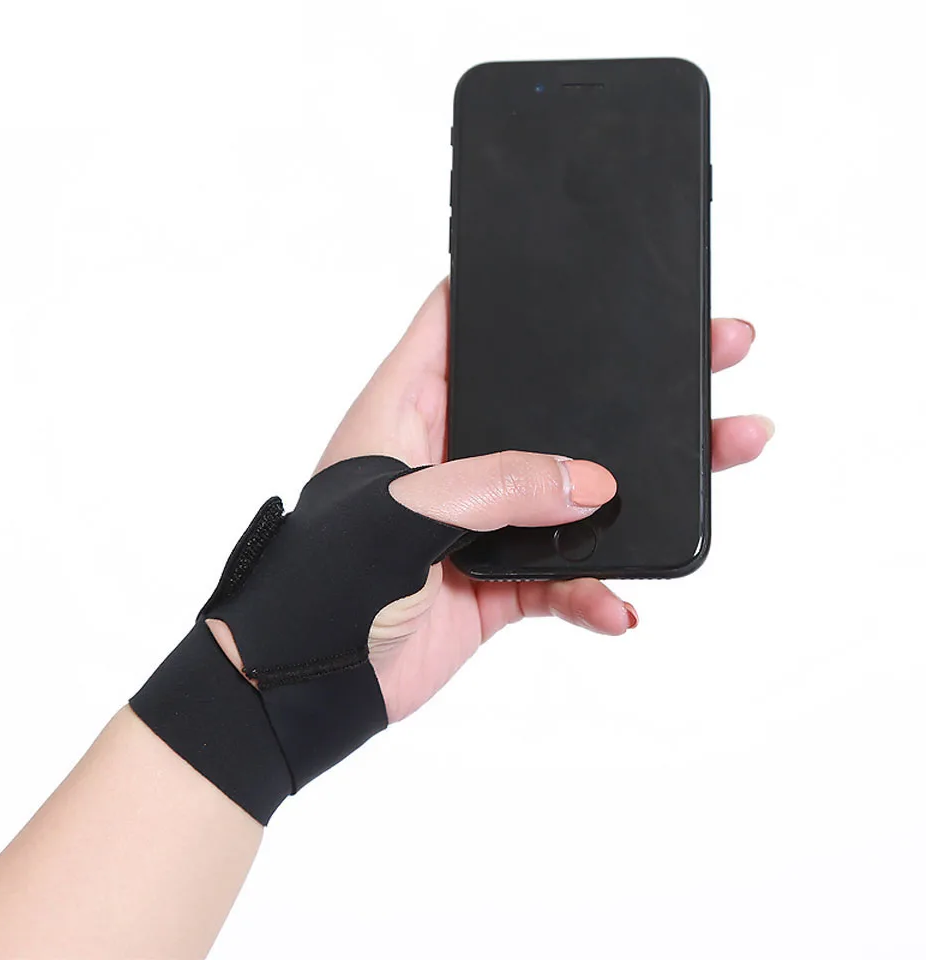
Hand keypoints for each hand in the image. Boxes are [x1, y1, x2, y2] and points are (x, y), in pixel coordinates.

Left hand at [214, 280, 771, 722]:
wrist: (307, 686)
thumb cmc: (319, 583)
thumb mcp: (401, 511)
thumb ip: (496, 486)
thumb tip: (593, 482)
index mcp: (410, 407)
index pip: (460, 322)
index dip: (513, 292)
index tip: (582, 266)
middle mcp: (452, 452)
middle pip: (551, 402)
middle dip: (626, 385)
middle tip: (706, 351)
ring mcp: (481, 518)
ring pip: (577, 488)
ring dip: (643, 486)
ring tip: (724, 452)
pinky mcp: (499, 579)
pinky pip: (566, 577)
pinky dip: (596, 592)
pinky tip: (621, 606)